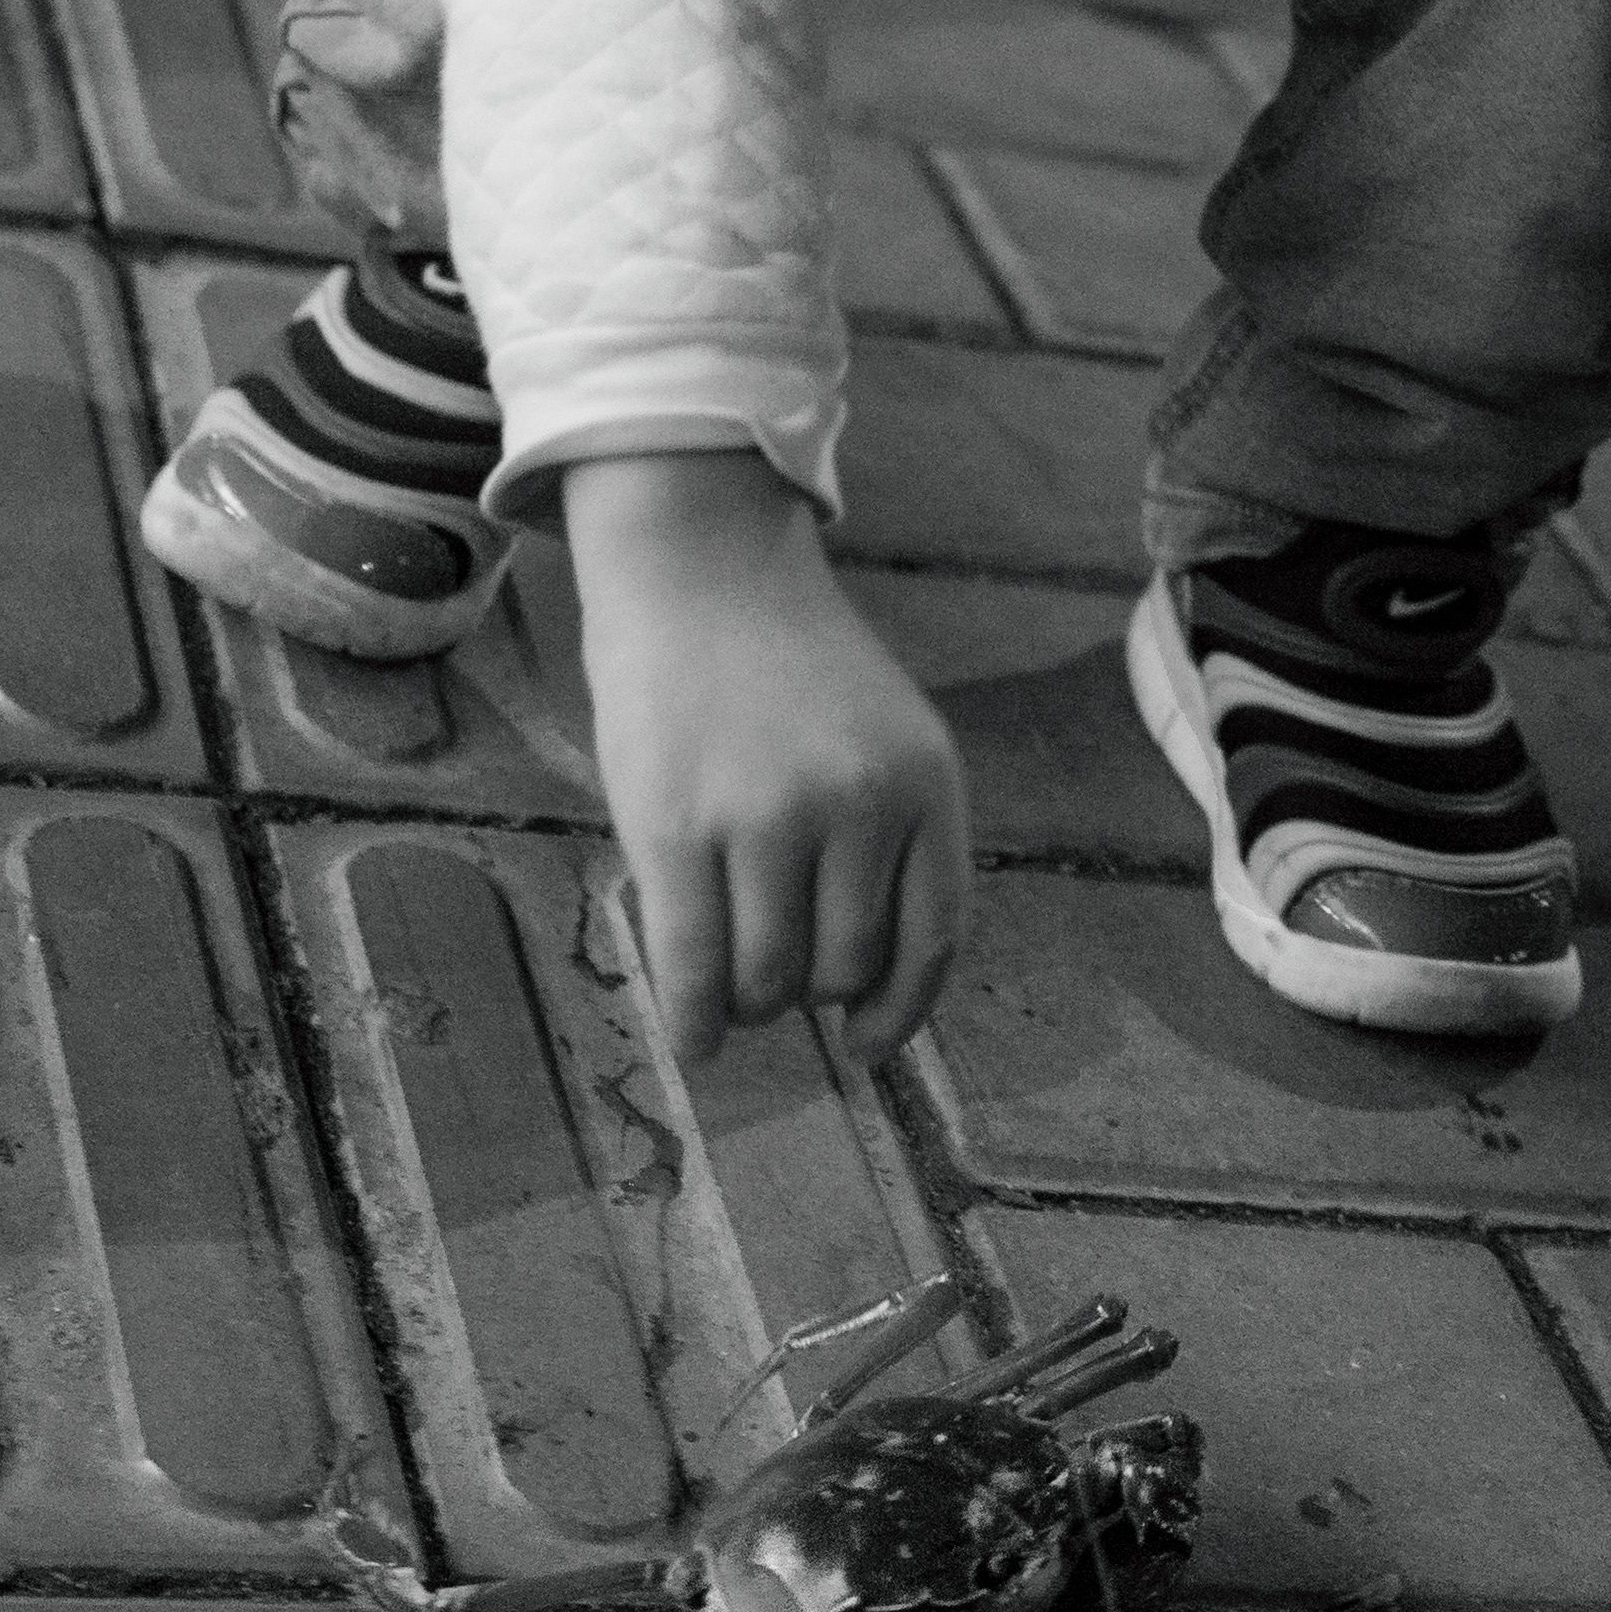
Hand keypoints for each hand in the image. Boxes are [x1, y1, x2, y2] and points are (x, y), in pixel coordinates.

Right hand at [565, 450, 969, 1068]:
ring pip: (770, 977)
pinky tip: (692, 1037)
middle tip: (772, 973)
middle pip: (843, 967)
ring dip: (749, 1002)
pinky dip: (694, 1021)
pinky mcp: (678, 826)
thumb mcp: (881, 737)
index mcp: (925, 782)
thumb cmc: (786, 666)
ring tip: (727, 979)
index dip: (900, 1011)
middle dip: (808, 992)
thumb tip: (869, 993)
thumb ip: (891, 841)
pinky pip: (694, 965)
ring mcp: (768, 815)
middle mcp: (860, 803)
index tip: (868, 1044)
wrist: (699, 567)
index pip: (932, 938)